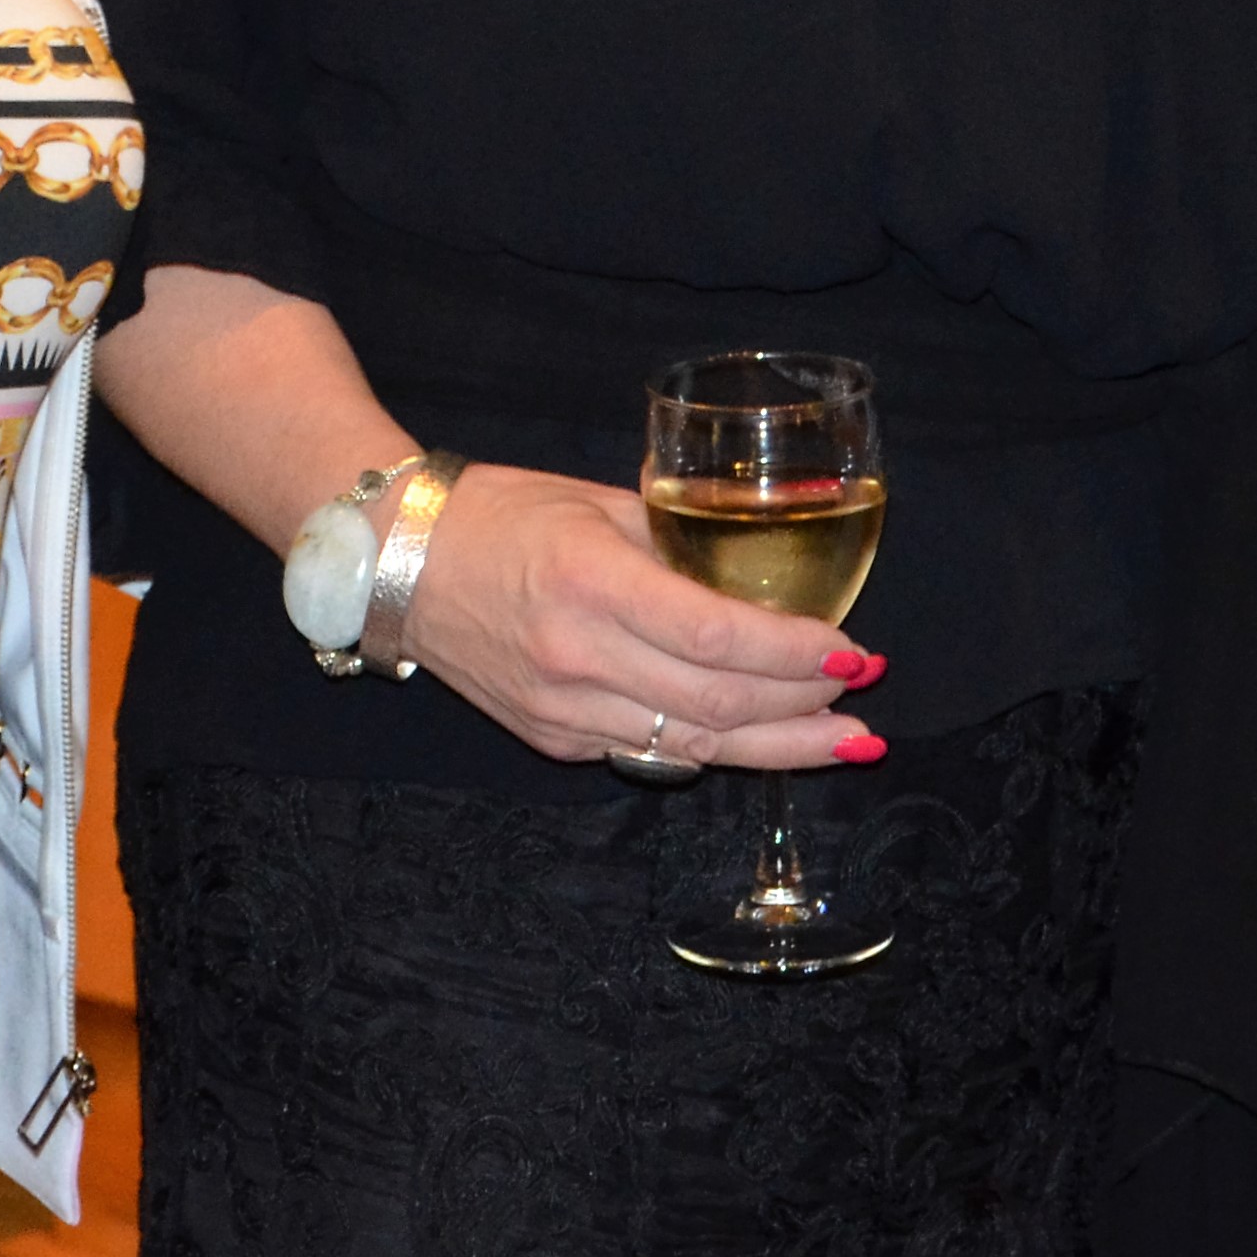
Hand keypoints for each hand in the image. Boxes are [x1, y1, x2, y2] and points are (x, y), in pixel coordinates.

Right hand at [398, 465, 877, 773]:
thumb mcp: (597, 504)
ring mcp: (561, 710)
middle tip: (863, 695)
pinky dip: (715, 749)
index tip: (852, 651)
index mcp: (592, 582)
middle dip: (806, 707)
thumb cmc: (499, 513)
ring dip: (779, 748)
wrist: (392, 563)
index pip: (717, 637)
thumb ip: (677, 540)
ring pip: (694, 748)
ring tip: (843, 740)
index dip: (795, 653)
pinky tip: (763, 740)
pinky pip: (652, 752)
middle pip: (718, 706)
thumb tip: (762, 569)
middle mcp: (576, 656)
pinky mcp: (552, 739)